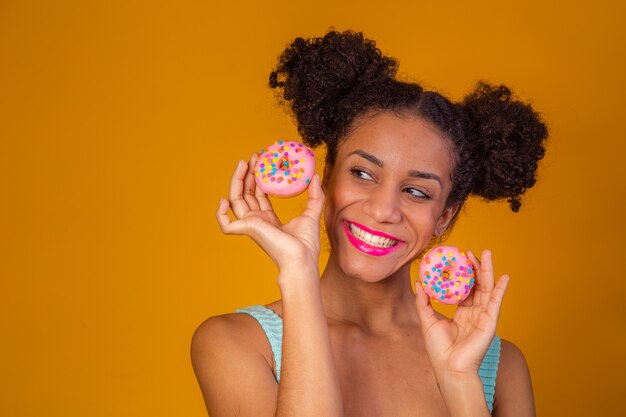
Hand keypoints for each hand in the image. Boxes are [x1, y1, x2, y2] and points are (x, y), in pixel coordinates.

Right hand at [216, 153, 324, 270]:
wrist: (301, 258)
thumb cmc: (306, 244)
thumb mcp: (312, 213)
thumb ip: (315, 195)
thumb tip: (314, 175)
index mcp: (269, 219)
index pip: (259, 195)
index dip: (259, 178)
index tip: (262, 162)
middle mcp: (258, 221)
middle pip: (246, 194)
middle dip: (248, 174)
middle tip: (254, 157)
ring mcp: (250, 225)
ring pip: (236, 201)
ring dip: (237, 181)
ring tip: (243, 163)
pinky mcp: (247, 230)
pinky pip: (225, 224)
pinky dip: (220, 214)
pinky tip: (223, 200)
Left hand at [414, 249, 508, 379]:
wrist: (449, 367)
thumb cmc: (438, 349)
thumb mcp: (427, 321)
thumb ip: (424, 302)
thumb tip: (419, 283)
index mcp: (461, 312)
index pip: (464, 288)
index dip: (462, 273)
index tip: (458, 258)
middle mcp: (474, 312)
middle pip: (477, 285)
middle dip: (476, 267)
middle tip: (472, 251)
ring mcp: (483, 316)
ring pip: (487, 289)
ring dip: (488, 271)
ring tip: (487, 254)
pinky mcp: (490, 322)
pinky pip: (496, 302)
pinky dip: (501, 289)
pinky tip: (504, 277)